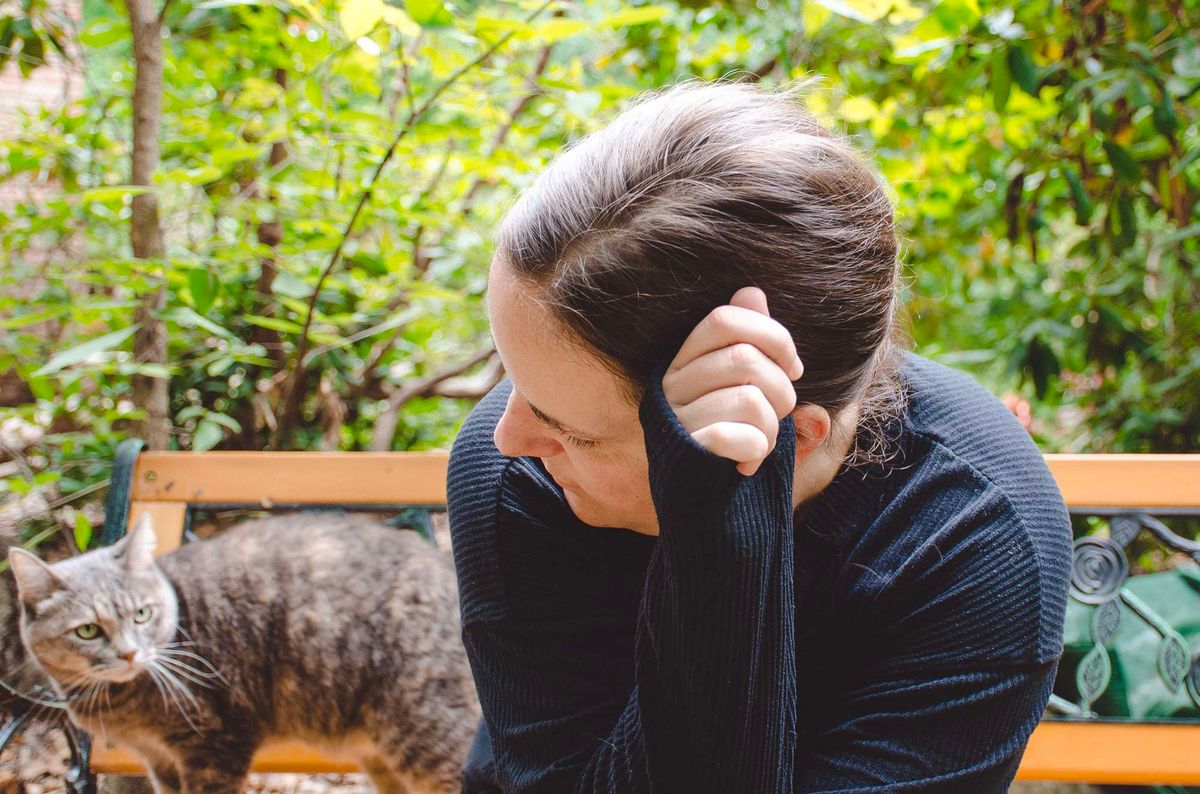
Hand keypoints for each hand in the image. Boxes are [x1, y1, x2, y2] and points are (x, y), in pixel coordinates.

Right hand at [663, 287, 802, 475]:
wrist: (702, 502)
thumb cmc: (732, 435)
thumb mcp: (746, 385)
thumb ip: (750, 341)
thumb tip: (751, 292)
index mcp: (685, 359)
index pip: (725, 319)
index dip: (772, 336)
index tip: (793, 368)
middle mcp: (672, 383)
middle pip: (745, 359)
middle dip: (783, 390)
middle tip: (781, 415)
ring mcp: (676, 418)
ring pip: (750, 400)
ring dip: (773, 428)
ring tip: (761, 444)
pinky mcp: (686, 452)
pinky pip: (740, 436)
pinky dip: (758, 450)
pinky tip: (747, 464)